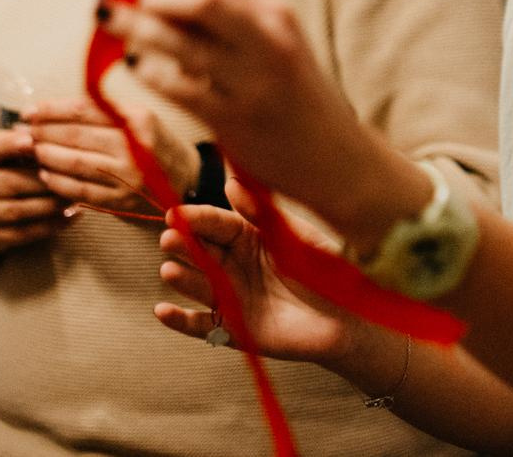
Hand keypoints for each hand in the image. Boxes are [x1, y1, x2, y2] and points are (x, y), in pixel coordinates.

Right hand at [0, 127, 65, 257]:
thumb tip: (54, 135)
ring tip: (76, 195)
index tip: (31, 140)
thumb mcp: (2, 149)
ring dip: (51, 204)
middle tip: (75, 176)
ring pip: (19, 210)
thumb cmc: (0, 169)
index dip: (9, 144)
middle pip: (11, 183)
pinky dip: (50, 224)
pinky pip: (23, 233)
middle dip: (46, 180)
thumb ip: (24, 141)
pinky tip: (71, 215)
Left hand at [27, 97, 196, 217]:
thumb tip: (56, 109)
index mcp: (137, 119)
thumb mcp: (139, 117)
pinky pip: (82, 190)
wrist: (186, 179)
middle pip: (76, 135)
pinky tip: (46, 174)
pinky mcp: (122, 200)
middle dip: (43, 132)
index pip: (85, 110)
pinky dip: (59, 182)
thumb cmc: (156, 143)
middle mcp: (134, 146)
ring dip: (47, 156)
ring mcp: (128, 175)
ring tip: (30, 151)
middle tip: (22, 132)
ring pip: (75, 163)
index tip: (28, 111)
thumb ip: (105, 112)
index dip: (51, 110)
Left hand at [100, 0, 399, 230]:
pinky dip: (152, 72)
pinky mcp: (237, 119)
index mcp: (275, 14)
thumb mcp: (274, 47)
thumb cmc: (296, 98)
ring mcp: (253, 80)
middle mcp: (268, 40)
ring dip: (136, 29)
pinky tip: (135, 64)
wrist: (337, 159)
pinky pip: (181, 88)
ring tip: (108, 22)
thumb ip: (230, 23)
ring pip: (182, 43)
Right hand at [154, 182, 360, 367]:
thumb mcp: (297, 239)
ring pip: (199, 285)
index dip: (198, 219)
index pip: (219, 224)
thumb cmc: (328, 272)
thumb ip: (264, 215)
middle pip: (203, 252)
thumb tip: (231, 183)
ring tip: (170, 270)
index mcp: (252, 237)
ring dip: (182, 278)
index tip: (176, 214)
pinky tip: (162, 311)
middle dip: (184, 244)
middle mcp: (236, 265)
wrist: (350, 320)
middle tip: (170, 238)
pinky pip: (202, 326)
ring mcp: (233, 298)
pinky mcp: (235, 330)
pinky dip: (180, 321)